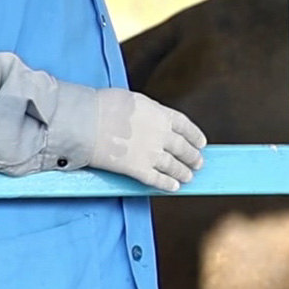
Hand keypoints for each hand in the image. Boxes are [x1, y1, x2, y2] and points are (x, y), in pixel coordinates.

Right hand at [87, 89, 207, 191]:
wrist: (87, 122)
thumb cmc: (105, 106)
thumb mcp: (135, 100)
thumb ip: (148, 112)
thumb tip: (150, 118)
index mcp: (162, 115)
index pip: (186, 127)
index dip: (195, 136)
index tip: (201, 143)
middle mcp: (162, 135)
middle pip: (183, 148)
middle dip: (193, 157)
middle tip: (198, 163)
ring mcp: (151, 153)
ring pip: (173, 166)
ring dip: (183, 173)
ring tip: (188, 177)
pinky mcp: (137, 169)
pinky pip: (157, 179)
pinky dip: (167, 184)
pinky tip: (173, 187)